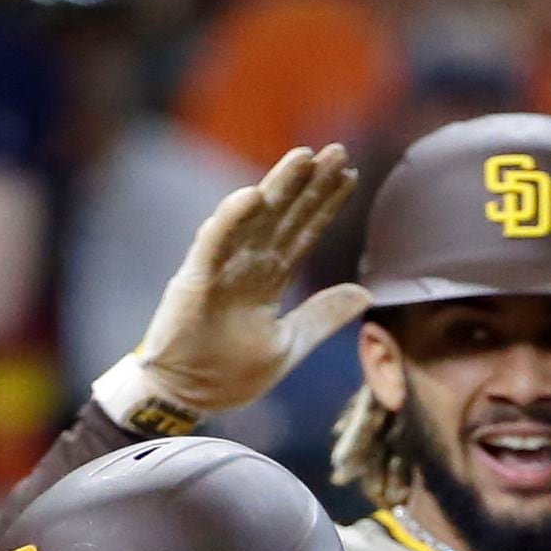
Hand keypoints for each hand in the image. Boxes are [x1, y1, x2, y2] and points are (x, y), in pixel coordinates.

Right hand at [122, 144, 373, 418]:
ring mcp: (220, 269)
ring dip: (277, 186)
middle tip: (338, 151)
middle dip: (309, 184)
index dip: (325, 204)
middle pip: (284, 216)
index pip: (302, 233)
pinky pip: (215, 242)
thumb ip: (323, 316)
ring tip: (305, 157)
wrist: (186, 398)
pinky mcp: (194, 279)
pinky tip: (254, 194)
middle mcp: (246, 266)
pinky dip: (232, 218)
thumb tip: (365, 294)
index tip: (351, 175)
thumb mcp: (289, 344)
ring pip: (254, 219)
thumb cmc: (228, 375)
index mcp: (268, 280)